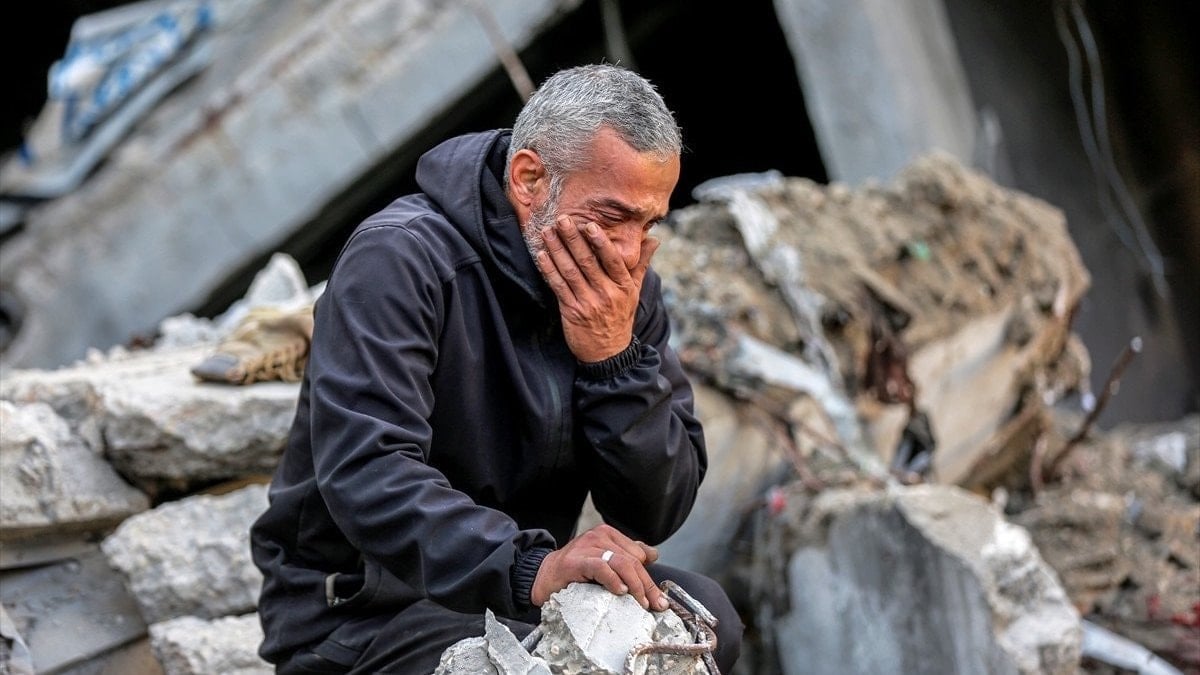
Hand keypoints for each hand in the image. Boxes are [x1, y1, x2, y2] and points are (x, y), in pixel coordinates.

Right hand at [530, 523, 666, 611]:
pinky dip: (614, 580)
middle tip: (656, 605)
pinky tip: (620, 592)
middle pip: (633, 560)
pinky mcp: (575, 561)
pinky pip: (601, 568)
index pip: (638, 555)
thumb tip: (653, 554)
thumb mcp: (604, 560)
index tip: (657, 599)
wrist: (543, 576)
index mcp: (608, 534)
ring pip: (621, 563)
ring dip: (635, 585)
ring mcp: (587, 547)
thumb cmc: (575, 571)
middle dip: (647, 585)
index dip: (649, 578)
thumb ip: (627, 555)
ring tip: (641, 602)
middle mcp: (599, 536)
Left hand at [536, 215, 658, 361]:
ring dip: (557, 251)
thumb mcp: (635, 291)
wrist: (609, 353)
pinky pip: (559, 287)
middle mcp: (607, 294)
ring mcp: (588, 303)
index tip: (590, 225)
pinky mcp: (572, 312)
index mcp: (624, 287)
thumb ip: (641, 264)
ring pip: (570, 272)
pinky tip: (542, 256)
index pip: (613, 260)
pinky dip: (549, 270)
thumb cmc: (621, 317)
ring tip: (547, 232)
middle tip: (562, 220)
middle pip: (588, 262)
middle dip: (573, 239)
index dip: (601, 243)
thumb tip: (654, 240)